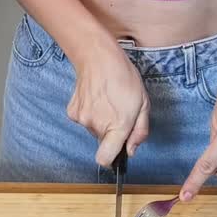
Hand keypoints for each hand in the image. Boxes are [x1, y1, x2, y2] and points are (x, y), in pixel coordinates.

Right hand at [66, 43, 149, 165]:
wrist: (97, 57)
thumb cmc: (124, 77)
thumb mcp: (144, 103)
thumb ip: (140, 131)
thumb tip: (130, 151)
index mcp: (117, 126)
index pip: (104, 159)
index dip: (111, 160)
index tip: (117, 151)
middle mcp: (96, 126)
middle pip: (103, 142)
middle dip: (112, 132)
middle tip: (118, 111)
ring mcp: (82, 119)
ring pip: (93, 130)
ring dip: (101, 121)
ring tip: (107, 101)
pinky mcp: (72, 112)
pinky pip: (84, 120)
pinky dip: (90, 113)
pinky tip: (96, 98)